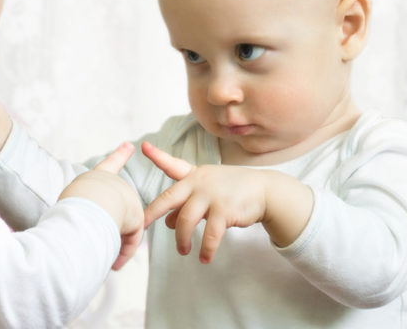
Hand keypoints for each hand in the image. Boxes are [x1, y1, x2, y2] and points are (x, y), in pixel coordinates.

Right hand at [59, 143, 143, 269]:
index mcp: (95, 178)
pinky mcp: (137, 216)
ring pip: (119, 229)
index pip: (109, 164)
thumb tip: (88, 235)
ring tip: (96, 247)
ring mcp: (128, 198)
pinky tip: (114, 263)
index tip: (129, 145)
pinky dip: (121, 254)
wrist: (85, 208)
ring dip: (110, 244)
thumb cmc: (69, 209)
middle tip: (88, 239)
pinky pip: (129, 240)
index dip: (119, 155)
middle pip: (112, 212)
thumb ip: (81, 212)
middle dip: (105, 230)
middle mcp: (114, 184)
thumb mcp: (69, 205)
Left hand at [142, 142, 312, 262]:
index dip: (157, 156)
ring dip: (182, 240)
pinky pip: (210, 235)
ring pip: (186, 221)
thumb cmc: (232, 189)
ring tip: (183, 251)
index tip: (143, 147)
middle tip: (141, 226)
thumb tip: (168, 223)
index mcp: (194, 176)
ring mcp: (211, 196)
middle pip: (169, 199)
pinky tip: (205, 258)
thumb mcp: (208, 191)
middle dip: (152, 213)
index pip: (172, 165)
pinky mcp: (225, 211)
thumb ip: (186, 203)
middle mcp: (199, 183)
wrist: (265, 190)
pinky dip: (206, 249)